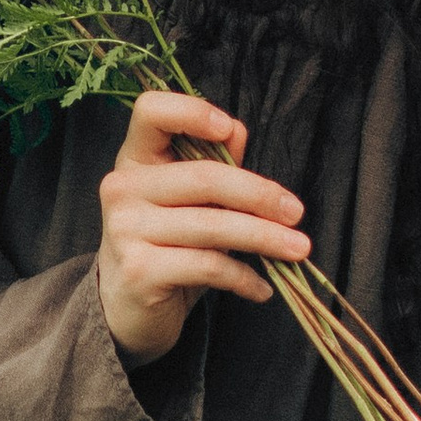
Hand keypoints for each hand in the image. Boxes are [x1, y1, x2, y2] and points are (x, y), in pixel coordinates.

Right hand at [96, 87, 309, 361]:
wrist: (125, 309)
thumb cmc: (165, 246)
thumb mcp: (186, 202)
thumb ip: (211, 164)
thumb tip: (237, 130)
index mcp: (134, 159)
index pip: (151, 112)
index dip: (191, 111)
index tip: (229, 129)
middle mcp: (123, 188)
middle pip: (204, 177)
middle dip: (260, 195)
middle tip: (296, 213)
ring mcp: (125, 230)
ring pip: (213, 226)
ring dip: (264, 238)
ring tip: (298, 250)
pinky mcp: (139, 271)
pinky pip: (207, 266)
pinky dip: (244, 277)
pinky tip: (262, 287)